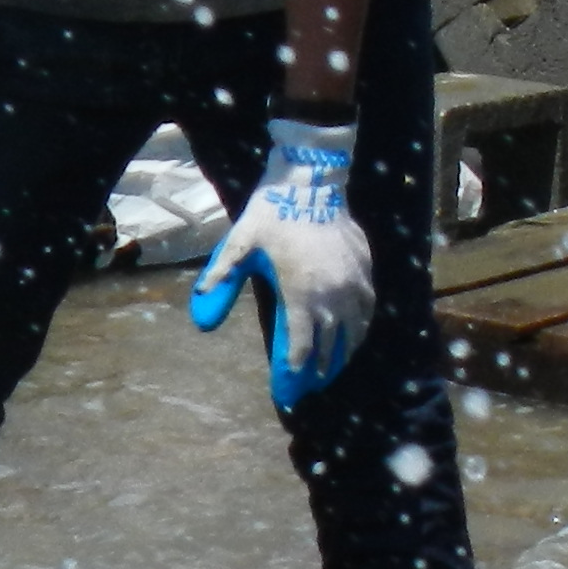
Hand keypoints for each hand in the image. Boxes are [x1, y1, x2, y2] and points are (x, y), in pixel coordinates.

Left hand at [189, 118, 376, 408]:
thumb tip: (199, 304)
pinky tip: (355, 333)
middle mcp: (333, 295)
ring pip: (355, 331)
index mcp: (301, 294)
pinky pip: (368, 308)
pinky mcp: (366, 270)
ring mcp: (354, 284)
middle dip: (320, 369)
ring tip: (333, 366)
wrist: (311, 180)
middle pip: (330, 346)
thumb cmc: (272, 213)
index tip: (289, 388)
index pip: (301, 347)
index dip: (294, 372)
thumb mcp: (241, 243)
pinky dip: (361, 327)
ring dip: (344, 352)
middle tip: (311, 384)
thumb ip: (222, 275)